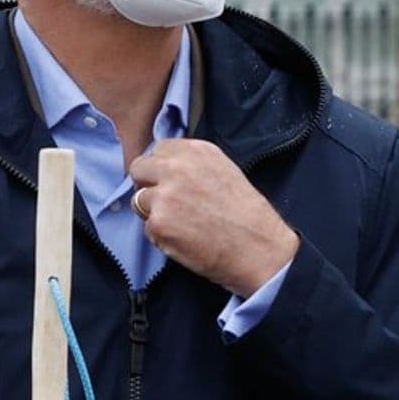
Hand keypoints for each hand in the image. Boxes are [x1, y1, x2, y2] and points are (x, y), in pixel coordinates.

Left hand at [127, 139, 298, 296]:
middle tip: (169, 204)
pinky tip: (185, 239)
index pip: (159, 150)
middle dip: (149, 185)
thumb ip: (194, 165)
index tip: (172, 182)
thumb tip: (168, 168)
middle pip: (139, 169)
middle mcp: (177, 168)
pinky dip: (161, 236)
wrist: (259, 249)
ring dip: (154, 212)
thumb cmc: (248, 216)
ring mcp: (165, 196)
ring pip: (139, 200)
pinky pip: (147, 228)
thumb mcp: (225, 171)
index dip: (163, 169)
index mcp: (196, 151)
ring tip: (183, 224)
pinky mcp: (158, 223)